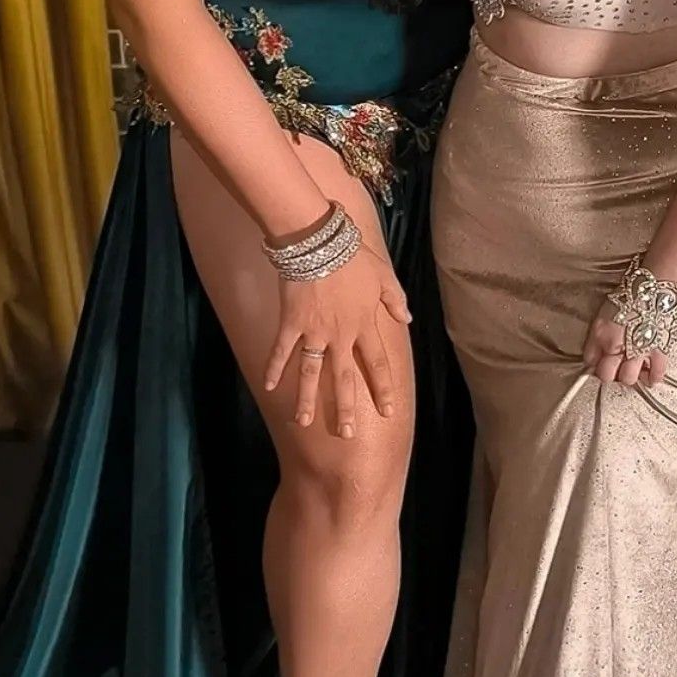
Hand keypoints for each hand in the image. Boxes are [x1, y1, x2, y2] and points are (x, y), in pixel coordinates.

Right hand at [264, 245, 410, 438]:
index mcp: (364, 325)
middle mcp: (340, 335)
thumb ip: (395, 298)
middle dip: (344, 407)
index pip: (377, 364)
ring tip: (303, 422)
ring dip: (307, 399)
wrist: (319, 242)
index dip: (382, 388)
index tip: (387, 410)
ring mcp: (314, 331)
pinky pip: (282, 350)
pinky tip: (269, 389)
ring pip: (311, 372)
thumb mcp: (383, 275)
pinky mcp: (291, 323)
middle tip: (344, 434)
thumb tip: (407, 317)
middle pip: (343, 378)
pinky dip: (274, 368)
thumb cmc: (353, 256)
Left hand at [580, 300, 668, 390]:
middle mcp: (617, 345)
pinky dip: (653, 377)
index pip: (590, 360)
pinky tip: (650, 374)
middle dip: (609, 373)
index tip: (599, 361)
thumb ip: (599, 333)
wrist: (657, 286)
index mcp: (601, 332)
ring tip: (632, 368)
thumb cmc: (632, 293)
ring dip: (629, 375)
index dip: (594, 363)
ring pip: (628, 378)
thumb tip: (596, 351)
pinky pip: (655, 374)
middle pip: (606, 375)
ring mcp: (638, 350)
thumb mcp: (605, 310)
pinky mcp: (659, 351)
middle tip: (614, 367)